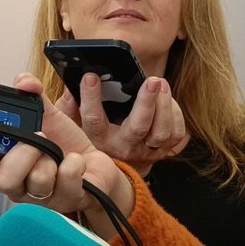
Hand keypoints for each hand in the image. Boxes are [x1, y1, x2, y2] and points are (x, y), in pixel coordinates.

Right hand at [0, 73, 135, 235]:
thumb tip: (24, 82)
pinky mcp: (67, 200)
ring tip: (57, 151)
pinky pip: (65, 181)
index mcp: (6, 166)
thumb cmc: (63, 144)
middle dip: (22, 156)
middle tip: (36, 140)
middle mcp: (20, 186)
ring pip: (36, 183)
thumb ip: (31, 95)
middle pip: (5, 181)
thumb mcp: (46, 115)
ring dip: (50, 158)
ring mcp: (42, 197)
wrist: (94, 163)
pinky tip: (74, 161)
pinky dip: (72, 164)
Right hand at [56, 74, 189, 173]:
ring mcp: (146, 150)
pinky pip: (176, 133)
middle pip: (138, 127)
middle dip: (146, 102)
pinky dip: (175, 113)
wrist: (119, 168)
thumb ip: (68, 108)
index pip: (94, 119)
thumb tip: (71, 90)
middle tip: (151, 80)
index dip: (91, 98)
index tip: (90, 77)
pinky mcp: (164, 150)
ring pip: (162, 131)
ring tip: (161, 83)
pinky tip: (167, 98)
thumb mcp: (74, 126)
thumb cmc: (96, 138)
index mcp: (99, 139)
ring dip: (165, 106)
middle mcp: (123, 147)